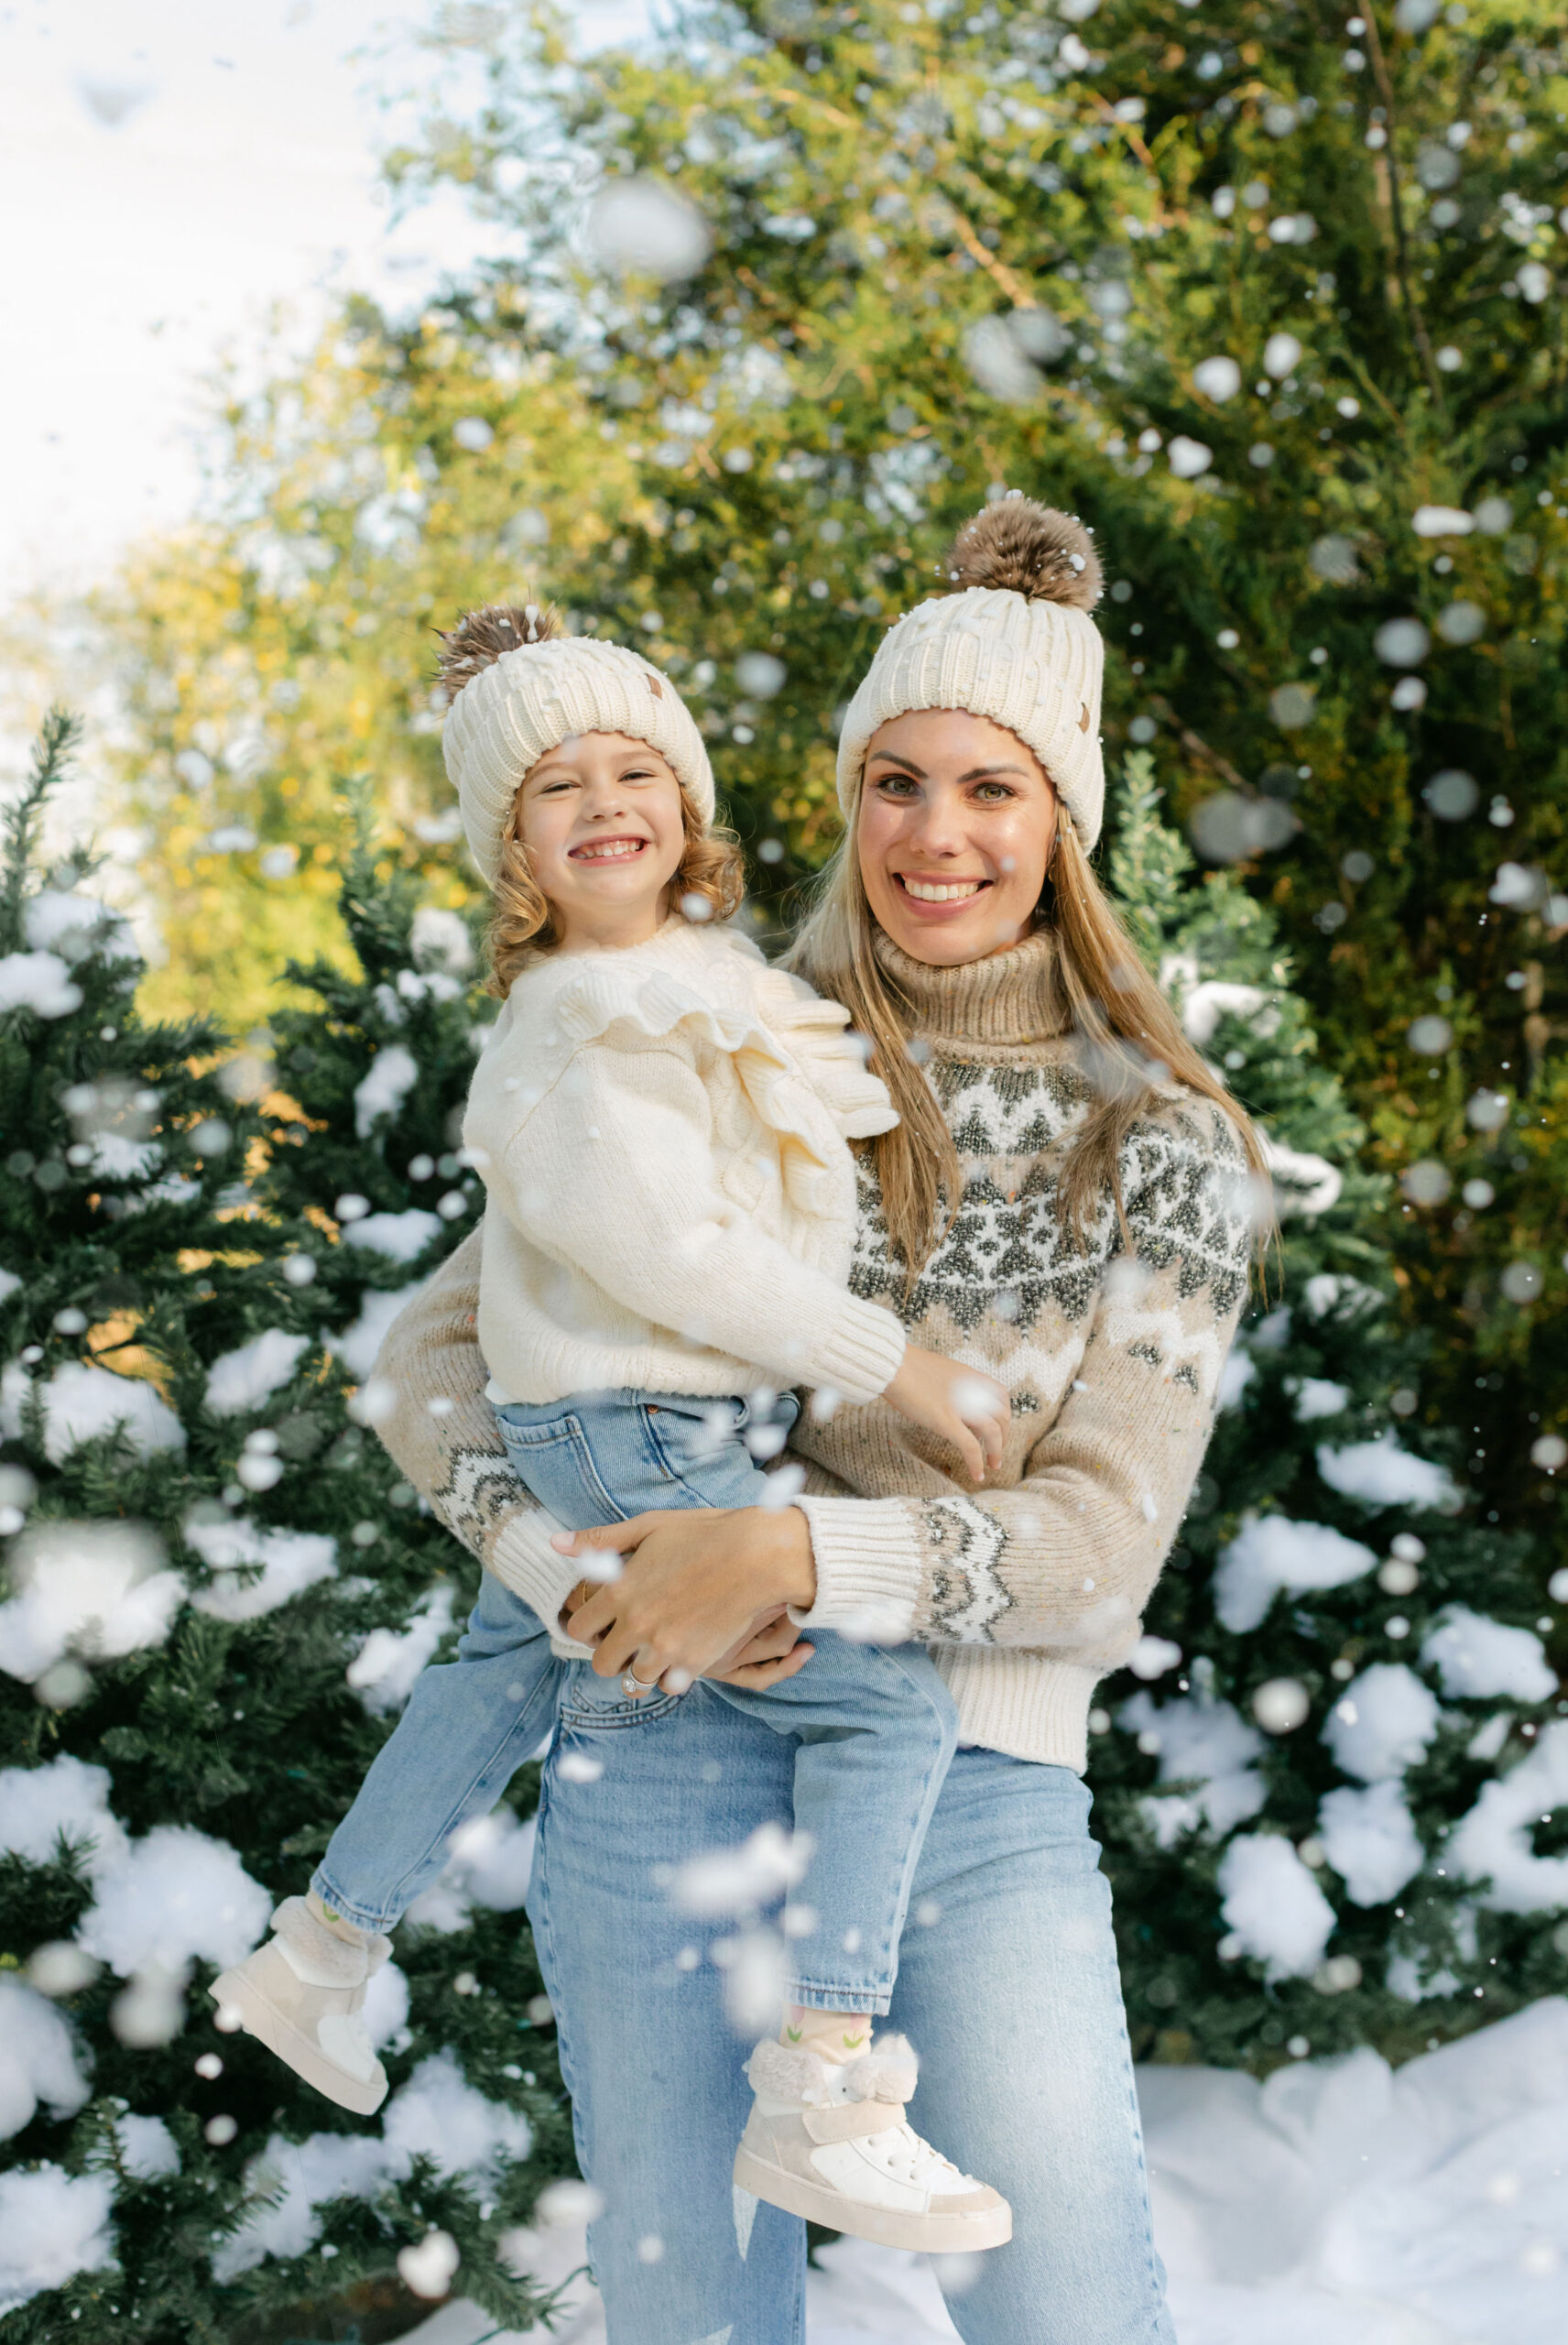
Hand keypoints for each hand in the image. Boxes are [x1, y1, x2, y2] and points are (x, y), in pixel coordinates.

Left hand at [552, 1504, 816, 1693]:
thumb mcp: (648, 1527)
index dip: (586, 1625)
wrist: (758, 1556)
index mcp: (619, 1592)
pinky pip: (667, 1687)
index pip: (579, 1628)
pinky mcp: (694, 1663)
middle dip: (608, 1652)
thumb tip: (555, 1544)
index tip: (600, 1622)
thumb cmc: (703, 1535)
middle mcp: (636, 1626)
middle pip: (601, 1663)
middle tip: (624, 1639)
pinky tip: (676, 1658)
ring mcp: (665, 1649)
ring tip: (652, 1650)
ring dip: (638, 1668)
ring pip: (632, 1683)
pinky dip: (668, 1678)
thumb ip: (600, 1541)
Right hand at [883, 1345, 1007, 1481]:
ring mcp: (960, 1407)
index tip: (998, 1427)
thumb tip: (948, 1398)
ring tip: (993, 1466)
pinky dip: (976, 1463)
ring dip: (996, 1452)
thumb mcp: (939, 1370)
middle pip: (1002, 1416)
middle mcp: (971, 1391)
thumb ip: (951, 1384)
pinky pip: (970, 1447)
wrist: (893, 1365)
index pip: (1001, 1395)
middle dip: (1004, 1436)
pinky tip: (977, 1475)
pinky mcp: (946, 1421)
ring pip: (993, 1432)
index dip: (1004, 1414)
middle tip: (997, 1451)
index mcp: (970, 1376)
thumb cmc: (906, 1366)